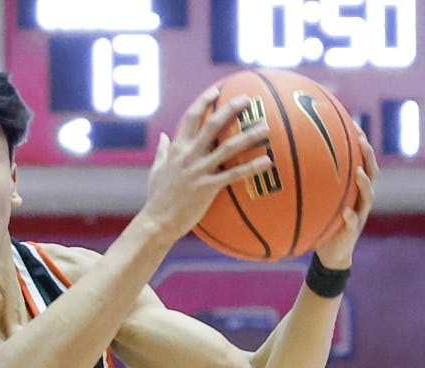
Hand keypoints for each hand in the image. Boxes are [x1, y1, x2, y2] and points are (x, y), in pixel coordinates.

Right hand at [141, 87, 275, 237]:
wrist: (157, 221)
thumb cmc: (157, 198)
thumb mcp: (156, 171)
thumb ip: (162, 151)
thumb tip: (163, 136)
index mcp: (177, 148)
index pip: (191, 116)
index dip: (205, 100)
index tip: (218, 90)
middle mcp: (189, 154)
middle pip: (213, 124)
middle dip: (231, 108)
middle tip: (248, 99)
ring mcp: (199, 170)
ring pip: (228, 147)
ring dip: (249, 135)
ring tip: (266, 127)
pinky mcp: (208, 187)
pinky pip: (234, 175)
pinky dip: (252, 167)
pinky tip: (268, 162)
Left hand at [314, 126, 378, 269]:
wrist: (330, 252)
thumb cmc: (321, 220)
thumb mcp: (318, 198)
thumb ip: (312, 180)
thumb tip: (288, 156)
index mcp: (354, 187)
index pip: (362, 160)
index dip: (361, 143)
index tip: (355, 125)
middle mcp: (360, 198)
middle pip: (371, 173)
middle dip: (368, 157)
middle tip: (362, 142)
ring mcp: (359, 214)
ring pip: (368, 196)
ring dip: (364, 184)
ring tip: (359, 173)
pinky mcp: (352, 232)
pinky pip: (353, 224)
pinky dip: (350, 218)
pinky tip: (345, 213)